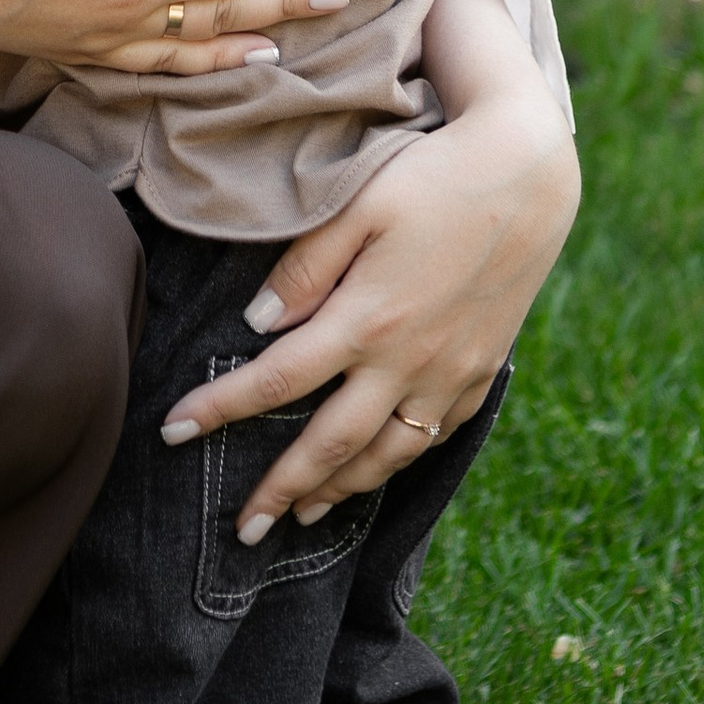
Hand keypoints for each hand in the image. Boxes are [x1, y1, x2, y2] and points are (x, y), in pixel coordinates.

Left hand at [157, 61, 578, 537]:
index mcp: (367, 319)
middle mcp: (409, 361)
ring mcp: (452, 373)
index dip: (219, 410)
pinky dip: (399, 461)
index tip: (172, 430)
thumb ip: (305, 267)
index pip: (276, 382)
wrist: (531, 175)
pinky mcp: (483, 370)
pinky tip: (378, 466)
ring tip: (304, 514)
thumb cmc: (434, 177)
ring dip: (342, 490)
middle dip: (281, 490)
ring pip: (389, 454)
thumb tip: (257, 324)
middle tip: (242, 529)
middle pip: (331, 444)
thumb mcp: (359, 205)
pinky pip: (436, 434)